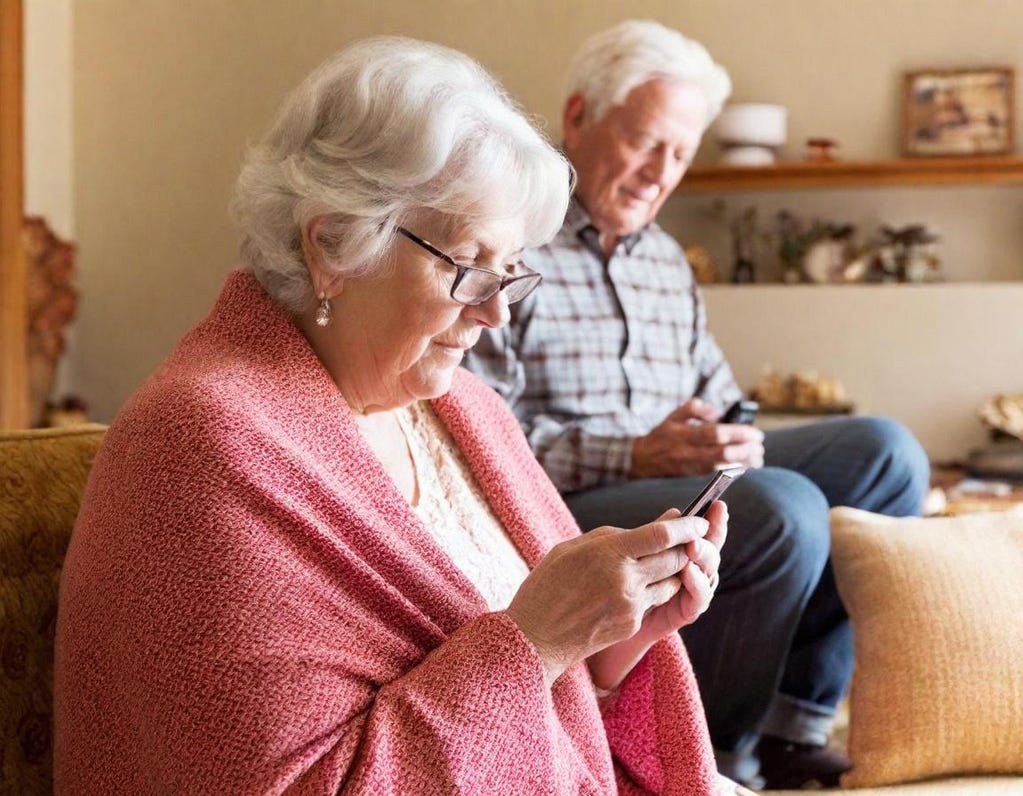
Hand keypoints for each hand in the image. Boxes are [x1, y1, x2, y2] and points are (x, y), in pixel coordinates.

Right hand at [506, 507, 721, 686]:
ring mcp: (631, 605)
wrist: (534, 638)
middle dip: (687, 547)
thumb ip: (609, 536)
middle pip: (675, 558)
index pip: (662, 535)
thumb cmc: (546, 586)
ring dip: (673, 570)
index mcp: (608, 554)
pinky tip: (634, 588)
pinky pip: (654, 601)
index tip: (699, 519)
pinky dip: (652, 591)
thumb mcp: (570, 549)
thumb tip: (645, 530)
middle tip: (690, 539)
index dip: (687, 525)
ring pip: (672, 582)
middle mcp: (625, 579)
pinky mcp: (632, 625)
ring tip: (663, 562)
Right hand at [630, 398, 763, 478]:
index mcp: (685, 434)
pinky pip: (717, 475)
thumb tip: (716, 411)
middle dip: (746, 450)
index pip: (716, 433)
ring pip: (722, 467)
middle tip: (760, 446)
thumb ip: (695, 408)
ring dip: (744, 463)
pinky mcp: (693, 477)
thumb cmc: (662, 435)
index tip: (755, 433)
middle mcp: (688, 452)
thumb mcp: (673, 415)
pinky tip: (746, 467)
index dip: (738, 434)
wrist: (641, 460)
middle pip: (723, 453)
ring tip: (758, 457)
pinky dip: (734, 471)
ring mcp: (691, 467)